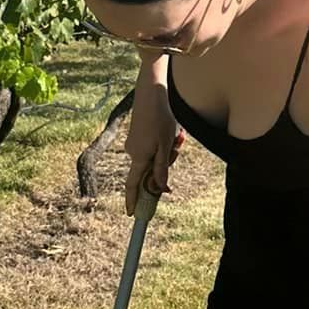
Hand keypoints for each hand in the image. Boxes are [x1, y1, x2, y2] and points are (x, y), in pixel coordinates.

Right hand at [124, 82, 183, 213]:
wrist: (151, 95)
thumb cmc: (160, 119)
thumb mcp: (165, 145)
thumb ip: (161, 168)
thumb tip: (160, 188)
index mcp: (139, 157)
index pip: (133, 185)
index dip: (133, 200)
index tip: (131, 214)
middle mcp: (133, 153)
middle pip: (151, 170)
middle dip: (167, 162)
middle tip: (177, 146)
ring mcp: (134, 144)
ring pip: (155, 158)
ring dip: (168, 150)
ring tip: (176, 134)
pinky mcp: (137, 137)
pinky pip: (152, 148)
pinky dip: (163, 143)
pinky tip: (170, 130)